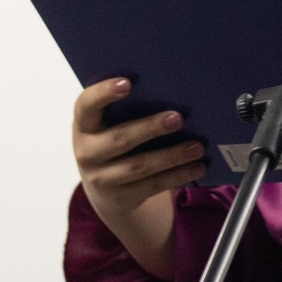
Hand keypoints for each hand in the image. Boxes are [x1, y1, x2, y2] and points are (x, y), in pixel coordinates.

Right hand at [71, 79, 208, 279]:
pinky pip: (152, 186)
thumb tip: (171, 89)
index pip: (86, 105)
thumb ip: (128, 107)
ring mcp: (101, 179)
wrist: (103, 185)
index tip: (127, 83)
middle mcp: (86, 152)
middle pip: (119, 139)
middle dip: (150, 128)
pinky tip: (197, 167)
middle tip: (178, 118)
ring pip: (140, 167)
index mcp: (83, 124)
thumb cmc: (113, 136)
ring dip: (172, 156)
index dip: (103, 93)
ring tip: (198, 147)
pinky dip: (177, 176)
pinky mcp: (120, 198)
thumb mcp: (110, 122)